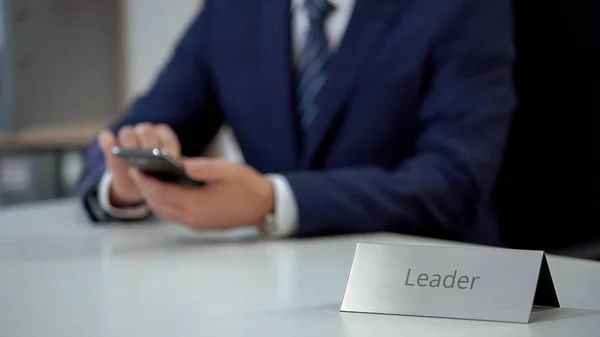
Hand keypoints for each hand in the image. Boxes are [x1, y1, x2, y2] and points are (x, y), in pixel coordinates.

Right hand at [97, 123, 180, 206]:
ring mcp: (127, 136)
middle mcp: (144, 131)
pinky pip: (106, 138)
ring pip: (127, 133)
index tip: (170, 156)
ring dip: (129, 144)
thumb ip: (171, 169)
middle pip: (146, 132)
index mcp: (162, 135)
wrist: (135, 185)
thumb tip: (176, 167)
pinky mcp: (110, 144)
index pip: (165, 135)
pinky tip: (113, 151)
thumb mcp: (166, 174)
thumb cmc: (155, 177)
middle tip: (151, 156)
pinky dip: (108, 142)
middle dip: (149, 144)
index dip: (168, 145)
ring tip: (132, 157)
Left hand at [129, 158, 273, 229]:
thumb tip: (177, 163)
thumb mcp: (224, 170)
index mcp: (197, 205)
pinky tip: (164, 188)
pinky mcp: (200, 224)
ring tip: (146, 178)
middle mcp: (193, 218)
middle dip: (145, 189)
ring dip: (153, 197)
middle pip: (158, 205)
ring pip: (164, 212)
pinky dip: (165, 202)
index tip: (134, 168)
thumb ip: (199, 167)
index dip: (145, 182)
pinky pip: (174, 214)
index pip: (162, 193)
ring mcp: (196, 223)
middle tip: (135, 171)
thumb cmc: (246, 185)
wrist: (264, 206)